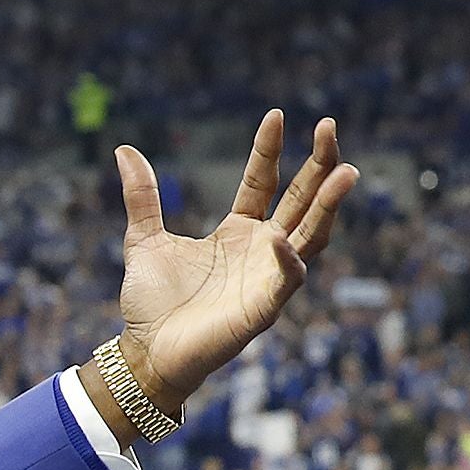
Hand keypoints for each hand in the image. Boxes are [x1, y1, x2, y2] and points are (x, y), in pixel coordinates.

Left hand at [114, 111, 357, 411]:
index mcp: (237, 231)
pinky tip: (282, 238)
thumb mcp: (143, 240)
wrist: (145, 353)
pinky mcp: (264, 308)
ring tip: (346, 171)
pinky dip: (288, 260)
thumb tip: (124, 149)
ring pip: (310, 234)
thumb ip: (142, 197)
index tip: (275, 116)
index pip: (263, 182)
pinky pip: (286, 280)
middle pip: (301, 199)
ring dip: (328, 205)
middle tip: (328, 126)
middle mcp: (261, 249)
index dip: (270, 150)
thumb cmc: (151, 303)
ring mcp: (267, 277)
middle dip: (319, 164)